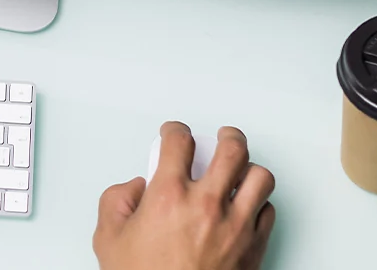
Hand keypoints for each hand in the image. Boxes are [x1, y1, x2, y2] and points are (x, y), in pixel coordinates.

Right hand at [93, 122, 275, 269]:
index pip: (179, 142)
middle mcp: (206, 205)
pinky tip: (248, 205)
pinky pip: (268, 211)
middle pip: (231, 149)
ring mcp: (235, 225)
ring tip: (240, 169)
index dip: (175, 130)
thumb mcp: (108, 240)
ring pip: (260, 177)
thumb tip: (134, 189)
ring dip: (249, 169)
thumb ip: (116, 202)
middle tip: (221, 137)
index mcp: (169, 196)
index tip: (174, 134)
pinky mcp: (254, 246)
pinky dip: (259, 204)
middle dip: (226, 136)